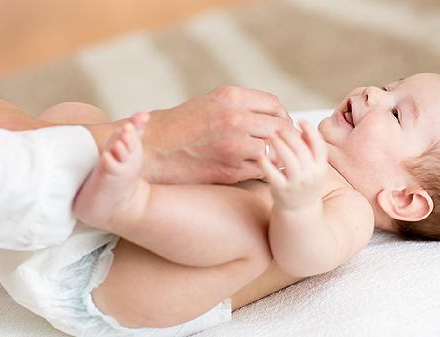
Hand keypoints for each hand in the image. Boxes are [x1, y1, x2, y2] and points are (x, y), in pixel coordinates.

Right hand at [141, 86, 292, 183]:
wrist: (154, 149)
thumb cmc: (183, 125)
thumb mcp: (211, 102)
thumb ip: (241, 105)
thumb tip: (274, 114)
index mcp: (231, 97)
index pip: (274, 105)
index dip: (282, 116)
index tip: (280, 124)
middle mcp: (235, 119)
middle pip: (280, 128)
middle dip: (284, 137)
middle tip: (282, 144)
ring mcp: (234, 146)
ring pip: (274, 151)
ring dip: (275, 156)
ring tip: (270, 157)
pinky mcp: (230, 170)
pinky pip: (261, 170)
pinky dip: (263, 170)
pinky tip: (256, 167)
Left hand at [259, 121, 328, 209]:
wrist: (299, 209)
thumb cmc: (304, 183)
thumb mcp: (314, 167)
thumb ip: (311, 148)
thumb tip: (304, 127)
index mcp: (321, 168)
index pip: (319, 146)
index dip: (311, 131)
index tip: (301, 121)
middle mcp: (310, 176)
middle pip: (301, 150)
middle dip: (289, 136)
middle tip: (279, 127)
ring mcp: (296, 183)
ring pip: (288, 159)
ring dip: (279, 144)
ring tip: (271, 136)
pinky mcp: (281, 190)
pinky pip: (273, 173)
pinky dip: (266, 162)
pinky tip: (262, 154)